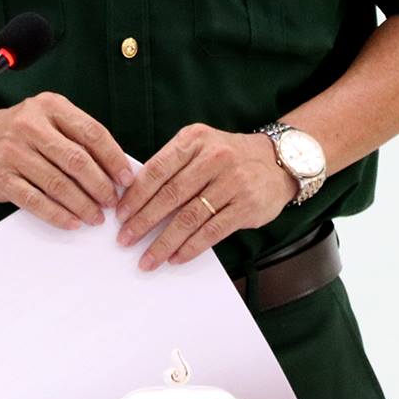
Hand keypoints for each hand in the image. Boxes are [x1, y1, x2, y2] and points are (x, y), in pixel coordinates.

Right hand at [0, 92, 131, 230]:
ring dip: (82, 204)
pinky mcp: (1, 177)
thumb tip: (114, 168)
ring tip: (96, 216)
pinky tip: (72, 221)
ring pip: (58, 183)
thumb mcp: (46, 119)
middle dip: (100, 185)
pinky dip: (57, 214)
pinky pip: (35, 200)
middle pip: (76, 160)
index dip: (113, 158)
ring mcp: (13, 151)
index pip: (91, 132)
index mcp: (50, 106)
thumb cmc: (18, 131)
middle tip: (113, 202)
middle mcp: (31, 125)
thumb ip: (75, 136)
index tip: (126, 178)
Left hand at [115, 124, 297, 269]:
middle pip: (170, 195)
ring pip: (189, 217)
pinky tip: (175, 257)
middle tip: (125, 239)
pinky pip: (212, 231)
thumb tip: (134, 195)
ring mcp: (232, 182)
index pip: (157, 169)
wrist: (278, 160)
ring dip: (164, 242)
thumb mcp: (200, 146)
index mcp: (194, 140)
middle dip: (143, 221)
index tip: (120, 214)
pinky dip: (190, 247)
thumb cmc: (229, 156)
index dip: (136, 195)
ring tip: (147, 258)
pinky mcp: (246, 206)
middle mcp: (213, 158)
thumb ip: (172, 164)